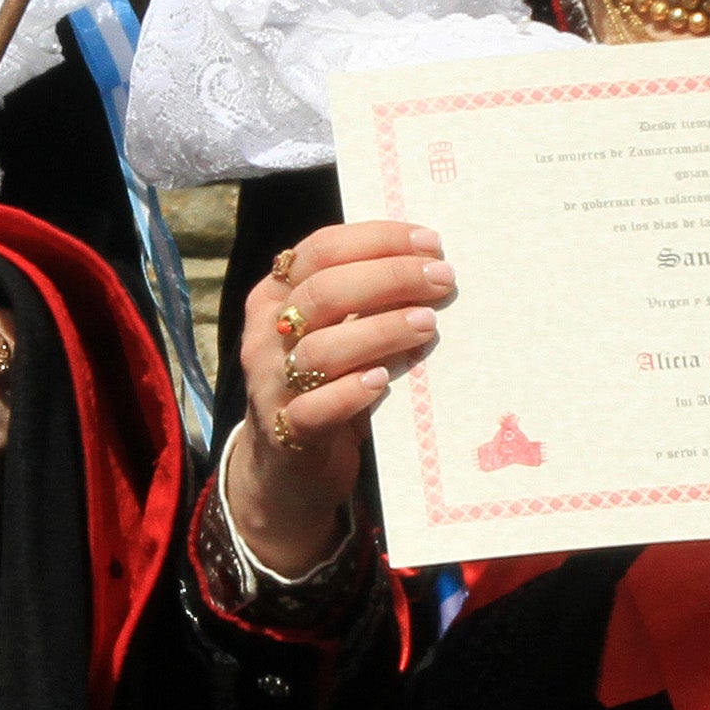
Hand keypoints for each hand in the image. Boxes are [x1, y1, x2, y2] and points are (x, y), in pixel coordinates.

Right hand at [226, 221, 452, 574]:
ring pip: (320, 349)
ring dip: (379, 331)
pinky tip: (383, 382)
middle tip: (442, 280)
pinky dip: (350, 392)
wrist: (286, 469)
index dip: (378, 241)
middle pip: (323, 291)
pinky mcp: (285, 432)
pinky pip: (313, 409)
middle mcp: (267, 334)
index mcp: (275, 295)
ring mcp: (270, 383)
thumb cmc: (326, 384)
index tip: (432, 244)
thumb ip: (363, 302)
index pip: (322, 249)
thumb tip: (432, 266)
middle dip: (389, 278)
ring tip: (427, 325)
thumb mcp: (333, 333)